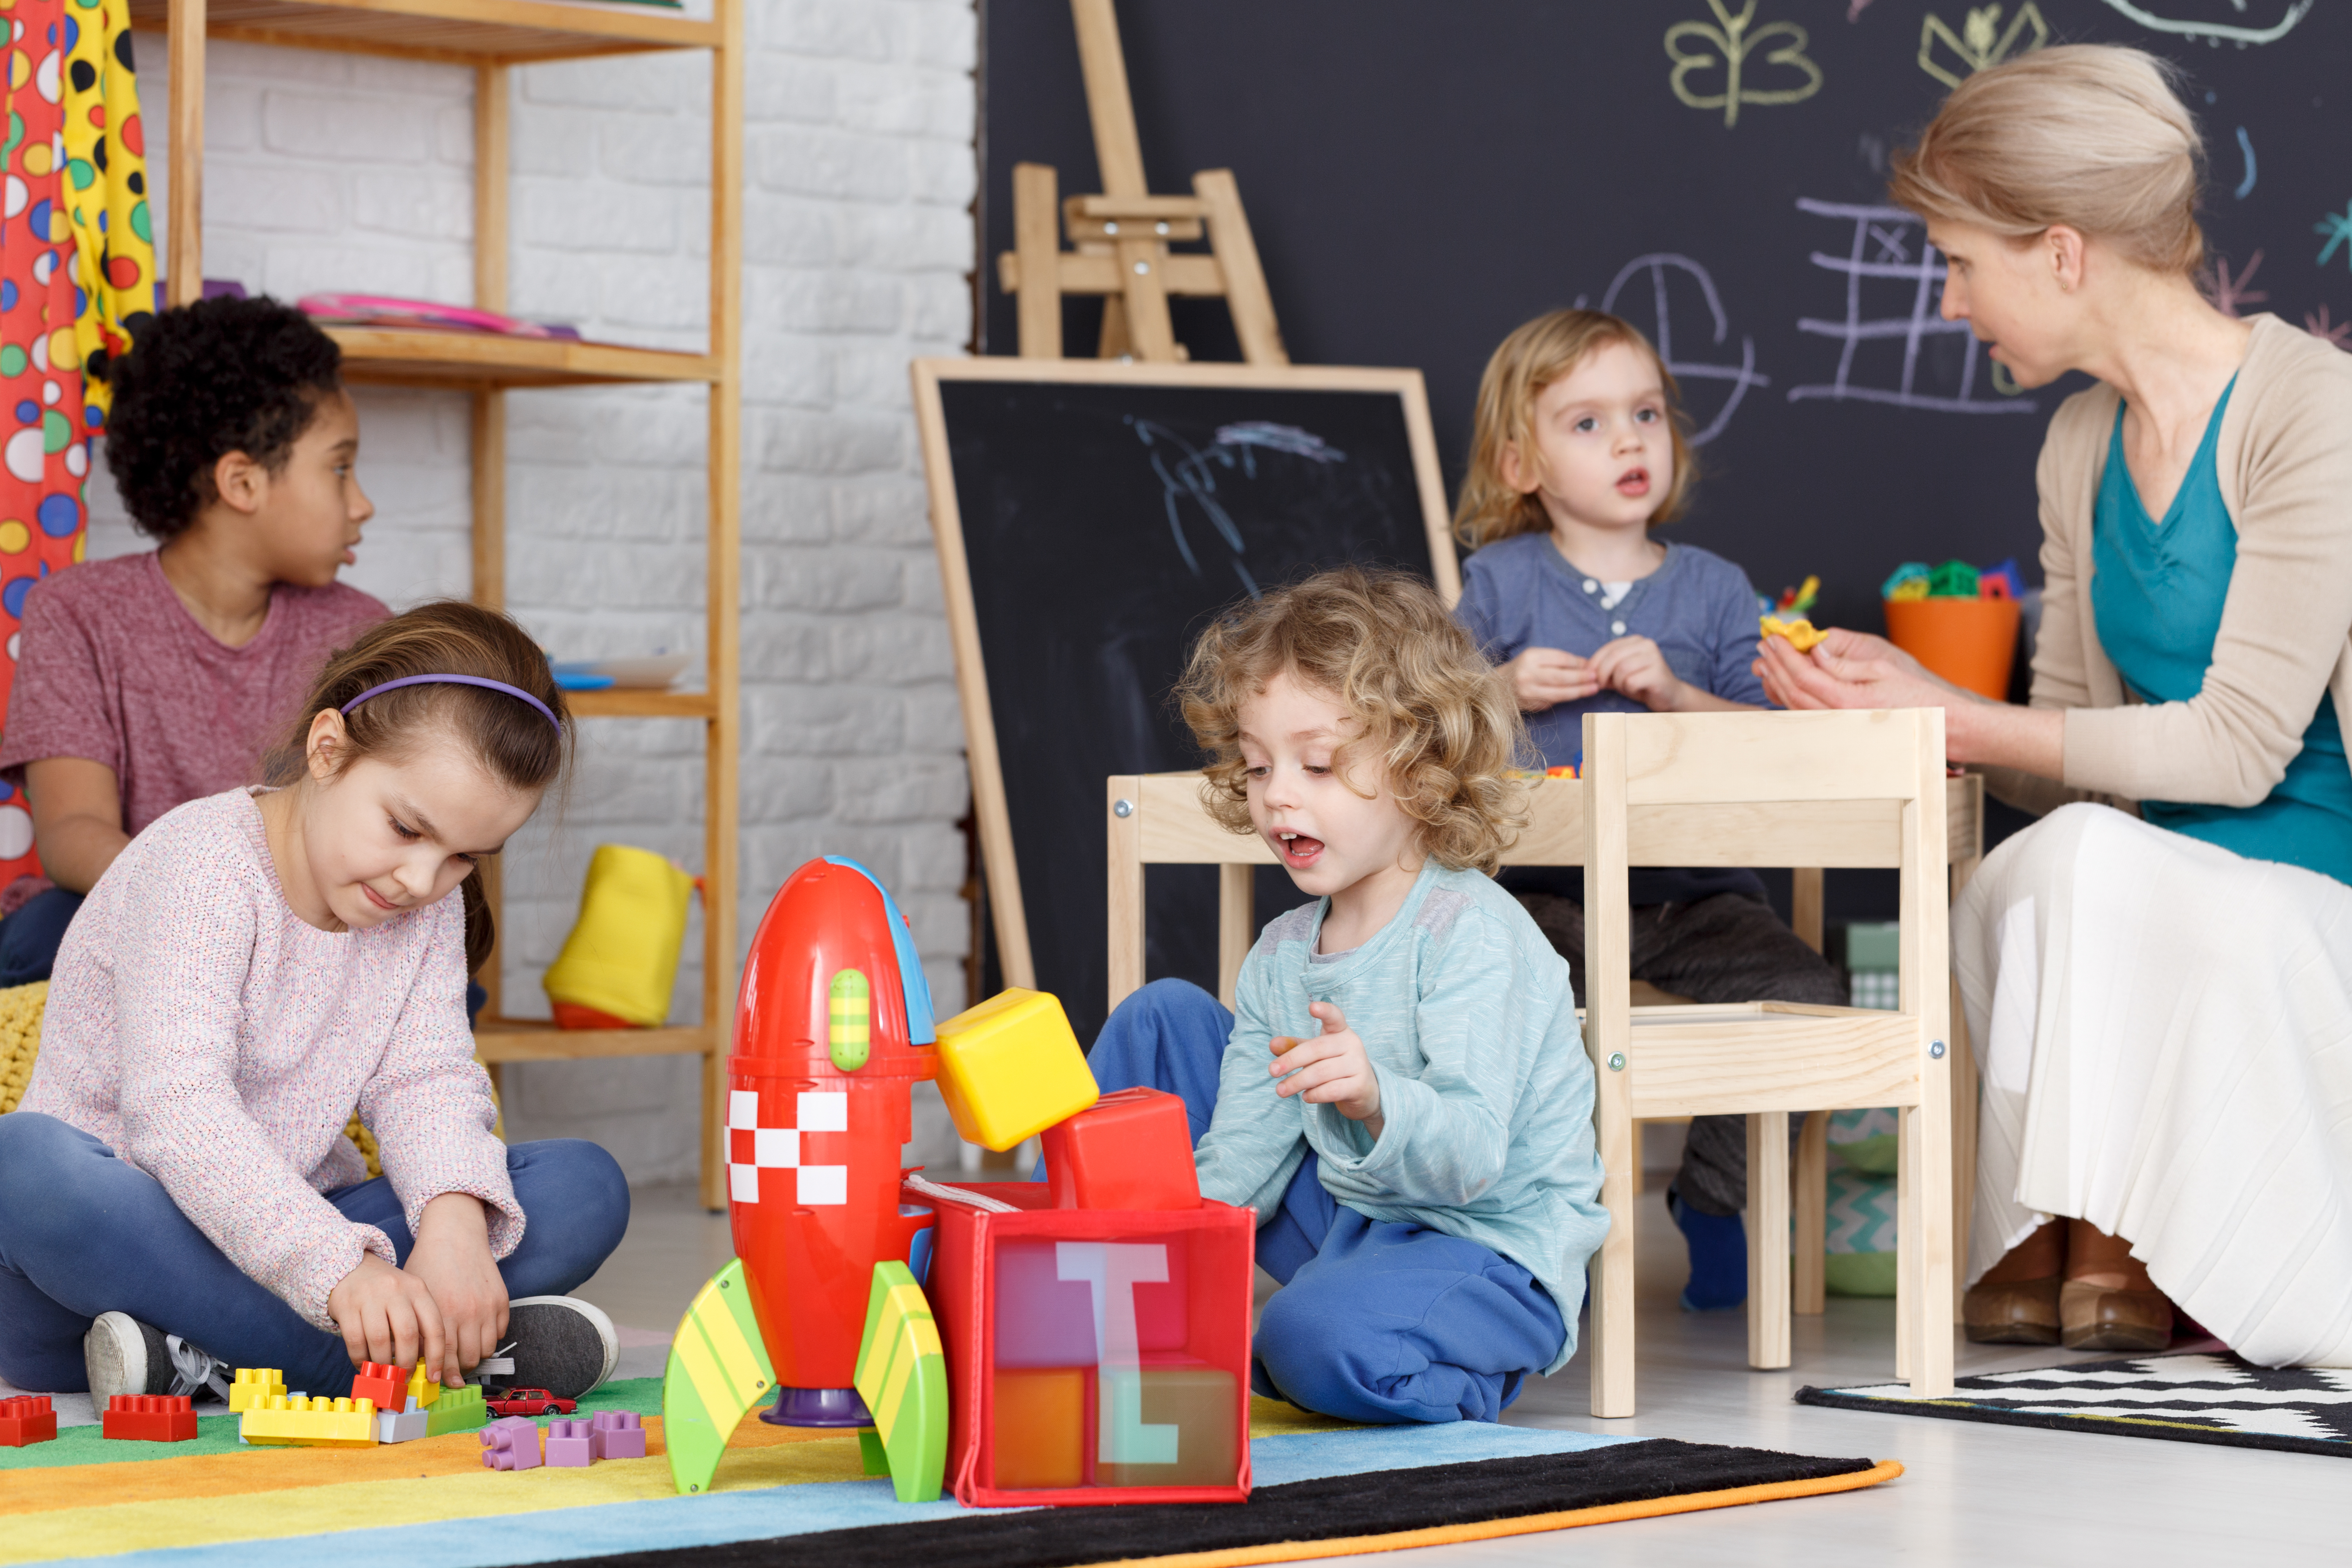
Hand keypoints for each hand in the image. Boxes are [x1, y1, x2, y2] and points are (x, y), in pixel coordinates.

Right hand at [326, 1252, 446, 1381]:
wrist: (351, 1267)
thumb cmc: (386, 1291)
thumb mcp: (409, 1298)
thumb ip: (419, 1324)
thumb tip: (426, 1363)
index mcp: (418, 1289)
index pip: (435, 1326)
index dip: (437, 1356)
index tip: (434, 1377)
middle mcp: (396, 1290)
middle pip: (407, 1334)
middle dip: (407, 1363)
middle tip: (404, 1377)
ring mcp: (370, 1296)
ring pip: (379, 1339)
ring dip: (382, 1363)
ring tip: (384, 1372)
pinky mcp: (346, 1305)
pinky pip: (355, 1340)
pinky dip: (360, 1358)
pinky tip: (364, 1364)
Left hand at [404, 1193, 508, 1387]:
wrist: (455, 1234)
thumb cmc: (429, 1264)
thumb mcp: (416, 1296)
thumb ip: (416, 1325)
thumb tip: (415, 1358)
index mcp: (441, 1312)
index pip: (444, 1356)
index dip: (443, 1373)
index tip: (440, 1381)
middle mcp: (467, 1312)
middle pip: (468, 1358)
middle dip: (459, 1368)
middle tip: (451, 1369)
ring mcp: (487, 1306)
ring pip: (486, 1349)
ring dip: (475, 1355)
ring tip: (464, 1352)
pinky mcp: (501, 1300)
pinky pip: (499, 1332)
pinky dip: (489, 1337)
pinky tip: (477, 1332)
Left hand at [1269, 1001, 1382, 1135]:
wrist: (1364, 1091)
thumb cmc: (1334, 1066)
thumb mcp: (1314, 1054)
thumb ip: (1294, 1047)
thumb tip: (1273, 1045)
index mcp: (1340, 1031)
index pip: (1335, 1017)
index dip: (1325, 1011)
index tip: (1312, 1007)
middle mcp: (1352, 1044)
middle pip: (1317, 1049)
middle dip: (1291, 1060)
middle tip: (1272, 1071)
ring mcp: (1358, 1065)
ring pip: (1322, 1072)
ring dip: (1297, 1082)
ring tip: (1281, 1090)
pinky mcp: (1359, 1086)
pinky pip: (1332, 1090)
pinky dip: (1314, 1094)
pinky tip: (1305, 1097)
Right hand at [1501, 647, 1598, 711]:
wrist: (1498, 688)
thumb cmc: (1523, 668)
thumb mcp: (1536, 657)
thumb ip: (1558, 659)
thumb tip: (1585, 665)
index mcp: (1530, 658)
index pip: (1559, 659)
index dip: (1577, 663)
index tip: (1590, 665)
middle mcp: (1527, 675)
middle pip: (1560, 677)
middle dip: (1580, 678)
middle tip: (1596, 678)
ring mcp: (1529, 693)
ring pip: (1559, 693)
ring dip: (1578, 691)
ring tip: (1593, 689)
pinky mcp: (1532, 705)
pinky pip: (1554, 701)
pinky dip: (1567, 698)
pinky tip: (1577, 694)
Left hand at [1588, 635, 1689, 712]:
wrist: (1668, 695)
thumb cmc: (1641, 683)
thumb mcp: (1619, 673)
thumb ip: (1604, 668)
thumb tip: (1585, 669)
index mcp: (1636, 641)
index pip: (1608, 648)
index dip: (1595, 663)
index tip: (1590, 676)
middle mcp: (1646, 644)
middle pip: (1613, 657)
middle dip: (1602, 673)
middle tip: (1601, 685)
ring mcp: (1654, 657)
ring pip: (1622, 669)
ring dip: (1617, 683)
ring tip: (1624, 687)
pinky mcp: (1658, 673)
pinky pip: (1631, 681)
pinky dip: (1628, 689)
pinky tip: (1635, 690)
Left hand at [1753, 626, 1950, 712]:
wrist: (1936, 723)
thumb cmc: (1914, 694)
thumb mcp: (1881, 669)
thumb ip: (1843, 663)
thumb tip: (1814, 652)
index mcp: (1847, 701)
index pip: (1803, 675)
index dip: (1784, 655)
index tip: (1773, 637)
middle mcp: (1837, 718)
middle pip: (1792, 690)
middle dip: (1774, 665)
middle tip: (1763, 644)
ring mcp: (1835, 727)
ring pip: (1793, 705)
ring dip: (1776, 680)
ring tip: (1765, 659)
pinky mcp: (1837, 730)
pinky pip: (1804, 713)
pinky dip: (1788, 695)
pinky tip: (1781, 681)